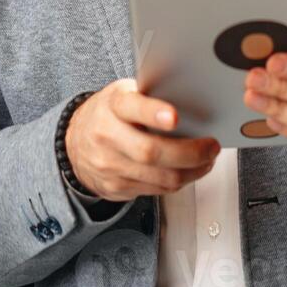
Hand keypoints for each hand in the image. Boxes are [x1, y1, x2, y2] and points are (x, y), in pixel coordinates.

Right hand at [65, 78, 220, 201]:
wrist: (75, 143)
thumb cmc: (108, 114)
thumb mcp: (122, 95)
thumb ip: (148, 97)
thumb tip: (191, 101)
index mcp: (112, 105)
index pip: (131, 107)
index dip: (153, 113)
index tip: (174, 117)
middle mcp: (107, 135)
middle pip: (151, 152)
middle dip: (190, 153)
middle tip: (210, 147)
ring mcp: (110, 165)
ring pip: (160, 177)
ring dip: (192, 172)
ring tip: (206, 160)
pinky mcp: (115, 187)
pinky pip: (157, 190)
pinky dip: (178, 182)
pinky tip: (186, 172)